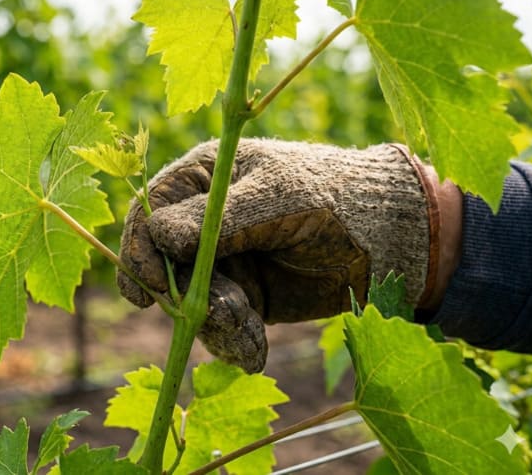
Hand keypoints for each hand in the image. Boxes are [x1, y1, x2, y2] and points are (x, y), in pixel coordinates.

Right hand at [118, 138, 436, 323]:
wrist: (391, 241)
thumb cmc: (334, 197)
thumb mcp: (278, 199)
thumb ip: (218, 219)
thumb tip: (158, 237)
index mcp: (203, 179)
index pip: (149, 213)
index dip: (140, 250)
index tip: (148, 287)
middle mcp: (203, 222)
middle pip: (165, 266)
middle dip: (188, 297)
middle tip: (222, 313)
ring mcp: (221, 263)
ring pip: (191, 303)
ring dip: (216, 325)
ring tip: (251, 335)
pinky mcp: (243, 298)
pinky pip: (219, 326)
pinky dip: (233, 342)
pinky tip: (255, 353)